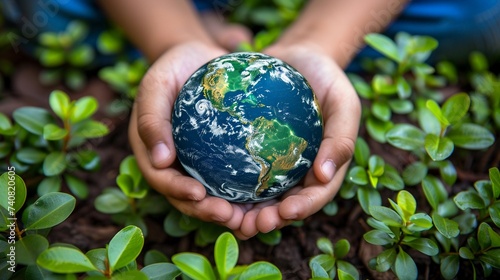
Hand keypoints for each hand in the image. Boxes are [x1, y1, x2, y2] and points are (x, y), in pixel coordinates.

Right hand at [129, 42, 251, 229]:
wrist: (200, 59)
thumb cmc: (174, 69)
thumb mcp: (155, 85)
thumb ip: (151, 119)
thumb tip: (160, 161)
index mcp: (152, 152)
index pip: (162, 179)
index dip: (178, 192)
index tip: (199, 195)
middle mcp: (173, 164)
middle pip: (186, 197)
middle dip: (206, 211)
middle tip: (229, 215)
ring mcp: (196, 164)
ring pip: (210, 196)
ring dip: (227, 211)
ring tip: (248, 217)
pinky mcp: (218, 159)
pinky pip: (230, 180)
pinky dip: (244, 193)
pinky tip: (264, 198)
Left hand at [232, 43, 360, 238]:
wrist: (298, 58)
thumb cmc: (327, 79)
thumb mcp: (344, 103)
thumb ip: (341, 137)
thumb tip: (325, 175)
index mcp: (324, 166)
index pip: (316, 195)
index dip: (303, 208)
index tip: (285, 212)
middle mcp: (299, 171)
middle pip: (285, 204)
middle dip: (270, 220)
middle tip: (251, 225)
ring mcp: (276, 163)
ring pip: (260, 196)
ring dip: (246, 213)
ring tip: (229, 218)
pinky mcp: (254, 151)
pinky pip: (240, 171)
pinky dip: (229, 185)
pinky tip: (210, 189)